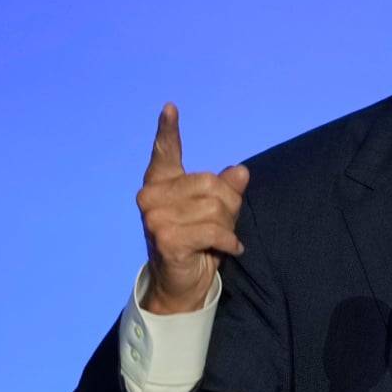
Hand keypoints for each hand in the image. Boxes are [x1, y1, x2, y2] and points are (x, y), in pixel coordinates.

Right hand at [136, 103, 248, 314]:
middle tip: (224, 224)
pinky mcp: (167, 238)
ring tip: (220, 239)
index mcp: (160, 183)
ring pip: (216, 208)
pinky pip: (214, 230)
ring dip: (228, 226)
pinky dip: (229, 241)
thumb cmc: (198, 242)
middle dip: (229, 205)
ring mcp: (155, 218)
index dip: (168, 130)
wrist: (181, 284)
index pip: (165, 152)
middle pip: (212, 184)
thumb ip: (226, 188)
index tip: (170, 108)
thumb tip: (240, 171)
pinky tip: (230, 249)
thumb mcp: (217, 211)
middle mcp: (151, 196)